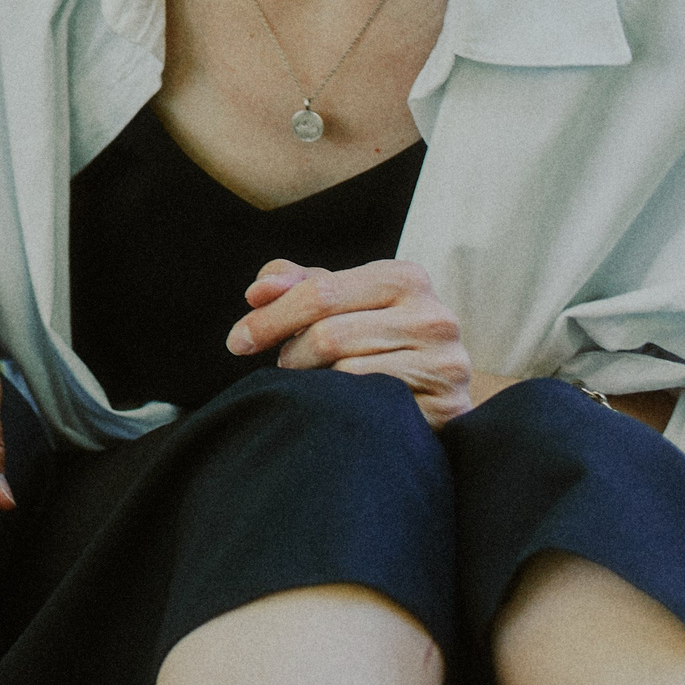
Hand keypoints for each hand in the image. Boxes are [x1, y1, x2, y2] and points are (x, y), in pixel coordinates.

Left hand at [229, 257, 473, 427]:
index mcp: (405, 277)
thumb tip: (257, 291)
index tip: (238, 340)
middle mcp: (434, 315)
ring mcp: (444, 363)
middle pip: (329, 334)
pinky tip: (338, 403)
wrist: (441, 391)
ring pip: (346, 372)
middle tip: (281, 367)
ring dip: (314, 382)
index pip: (319, 292)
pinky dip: (342, 405)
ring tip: (314, 382)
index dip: (270, 317)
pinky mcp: (446, 407)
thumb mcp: (342, 300)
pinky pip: (371, 405)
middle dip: (290, 354)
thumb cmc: (378, 337)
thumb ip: (298, 285)